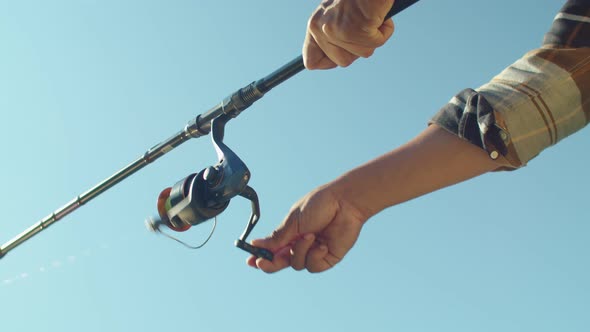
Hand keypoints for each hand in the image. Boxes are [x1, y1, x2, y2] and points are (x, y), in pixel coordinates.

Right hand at [247, 184, 367, 272]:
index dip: (261, 256)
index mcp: (290, 233)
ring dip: (300, 250)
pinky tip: (322, 244)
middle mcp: (300, 244)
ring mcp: (314, 251)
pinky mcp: (327, 258)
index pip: (272, 249)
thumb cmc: (320, 204)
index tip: (250, 260)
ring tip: (311, 235)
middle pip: (281, 262)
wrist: (345, 203)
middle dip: (271, 264)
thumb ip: (277, 237)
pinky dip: (315, 255)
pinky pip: (313, 266)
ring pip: (297, 264)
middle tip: (263, 262)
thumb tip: (256, 244)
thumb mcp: (294, 221)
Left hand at [303, 0, 394, 68]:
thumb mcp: (339, 15)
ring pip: (362, 53)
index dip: (329, 62)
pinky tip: (379, 15)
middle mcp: (320, 29)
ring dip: (373, 38)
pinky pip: (377, 42)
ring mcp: (337, 31)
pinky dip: (384, 31)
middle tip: (362, 26)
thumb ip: (333, 35)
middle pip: (342, 62)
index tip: (344, 53)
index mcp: (314, 25)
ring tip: (371, 17)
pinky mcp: (355, 30)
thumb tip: (338, 60)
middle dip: (358, 48)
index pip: (311, 61)